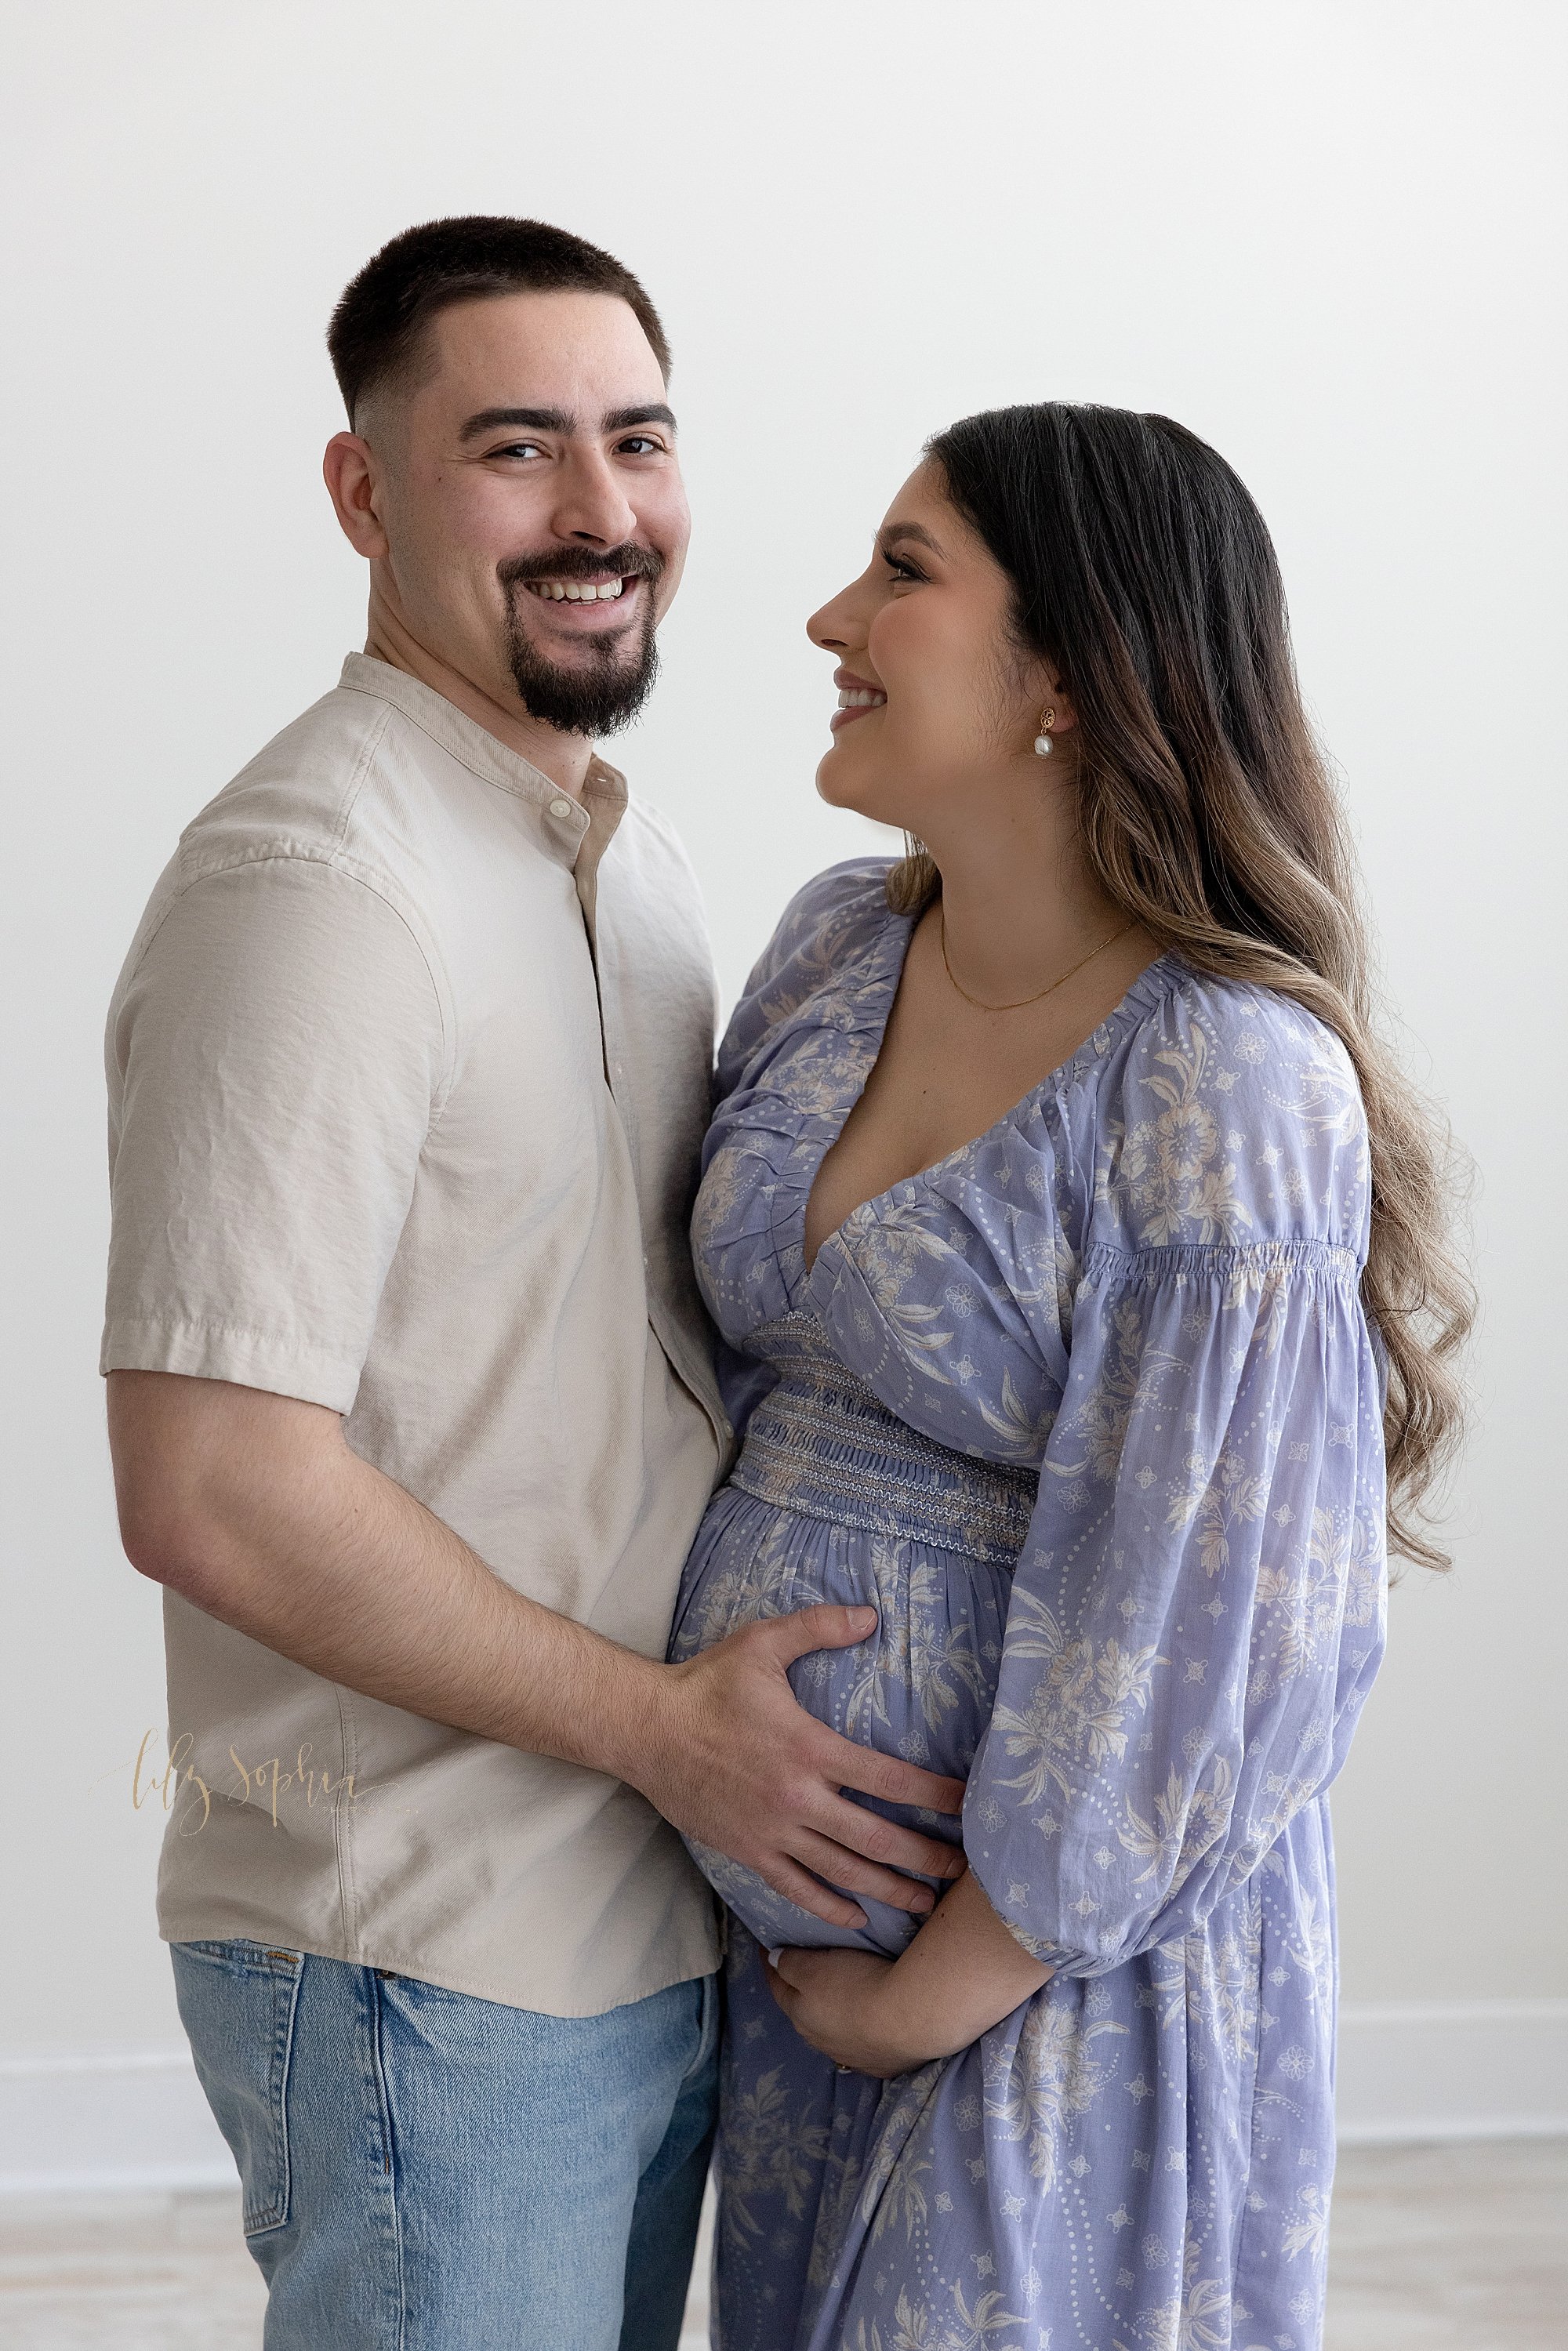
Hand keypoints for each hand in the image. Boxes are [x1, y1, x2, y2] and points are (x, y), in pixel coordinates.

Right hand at [626, 1606, 966, 1930]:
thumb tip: (872, 1615)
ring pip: (843, 1871)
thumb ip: (819, 1627)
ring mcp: (772, 1832)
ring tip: (925, 1904)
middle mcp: (798, 1798)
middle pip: (876, 1838)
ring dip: (888, 1890)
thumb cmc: (707, 1685)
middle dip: (924, 1857)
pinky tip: (858, 1919)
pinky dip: (830, 1906)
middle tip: (963, 1873)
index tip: (968, 1806)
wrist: (645, 1730)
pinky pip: (796, 1888)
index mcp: (810, 1747)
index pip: (888, 1779)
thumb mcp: (763, 1643)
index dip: (934, 1796)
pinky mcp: (748, 1852)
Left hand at [765, 1945, 939, 2077]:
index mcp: (801, 2016)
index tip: (767, 1949)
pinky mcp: (881, 2065)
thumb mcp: (815, 1966)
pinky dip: (860, 2034)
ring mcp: (852, 2057)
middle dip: (800, 1995)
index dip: (772, 1966)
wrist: (909, 2017)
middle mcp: (821, 2042)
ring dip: (832, 2018)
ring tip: (839, 2000)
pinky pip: (863, 2047)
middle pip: (803, 2014)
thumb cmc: (856, 1984)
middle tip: (803, 1973)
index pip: (778, 1987)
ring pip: (833, 2034)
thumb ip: (790, 1964)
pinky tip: (868, 2027)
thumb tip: (774, 1962)